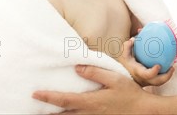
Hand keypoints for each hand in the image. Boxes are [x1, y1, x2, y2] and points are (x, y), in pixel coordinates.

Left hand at [32, 65, 155, 113]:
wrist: (143, 111)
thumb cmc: (129, 93)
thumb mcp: (114, 78)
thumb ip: (95, 72)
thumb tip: (77, 67)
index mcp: (91, 101)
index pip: (64, 100)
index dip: (48, 97)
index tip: (35, 94)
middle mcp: (89, 113)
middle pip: (63, 114)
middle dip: (47, 112)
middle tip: (33, 108)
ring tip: (45, 112)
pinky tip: (66, 113)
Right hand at [117, 37, 174, 86]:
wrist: (125, 78)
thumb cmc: (126, 64)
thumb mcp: (124, 55)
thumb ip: (127, 47)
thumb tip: (133, 39)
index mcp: (138, 73)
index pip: (146, 75)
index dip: (153, 72)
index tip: (158, 65)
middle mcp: (144, 80)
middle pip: (157, 82)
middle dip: (166, 77)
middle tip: (172, 68)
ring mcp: (148, 83)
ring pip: (159, 83)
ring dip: (167, 76)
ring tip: (172, 67)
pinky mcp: (150, 82)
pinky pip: (159, 80)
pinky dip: (165, 74)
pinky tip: (169, 66)